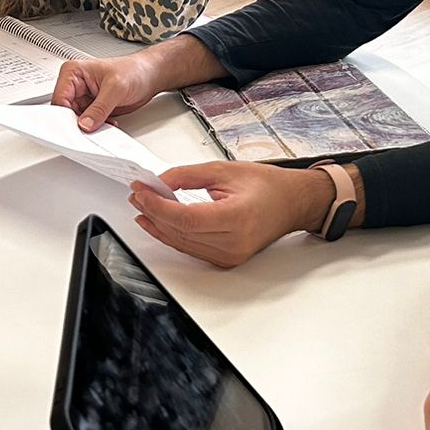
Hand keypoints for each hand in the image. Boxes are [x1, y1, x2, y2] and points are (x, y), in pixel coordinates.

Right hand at [53, 52, 165, 131]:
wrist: (149, 75)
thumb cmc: (134, 70)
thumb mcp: (116, 88)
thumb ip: (99, 108)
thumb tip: (85, 124)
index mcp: (73, 72)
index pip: (59, 99)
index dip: (64, 116)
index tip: (73, 127)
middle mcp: (75, 85)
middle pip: (65, 112)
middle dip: (77, 123)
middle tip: (88, 131)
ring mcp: (84, 98)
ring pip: (76, 120)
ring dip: (89, 126)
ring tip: (103, 123)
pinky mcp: (92, 108)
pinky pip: (87, 123)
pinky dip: (96, 127)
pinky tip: (108, 123)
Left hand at [126, 162, 331, 267]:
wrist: (292, 204)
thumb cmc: (268, 186)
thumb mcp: (225, 170)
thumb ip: (187, 176)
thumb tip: (159, 183)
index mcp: (238, 218)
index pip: (186, 218)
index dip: (158, 205)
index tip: (141, 191)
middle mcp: (234, 243)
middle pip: (180, 233)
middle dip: (153, 212)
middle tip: (138, 194)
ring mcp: (230, 256)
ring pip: (181, 244)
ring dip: (158, 225)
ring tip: (142, 205)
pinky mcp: (225, 260)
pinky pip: (190, 249)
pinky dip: (171, 235)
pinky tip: (158, 223)